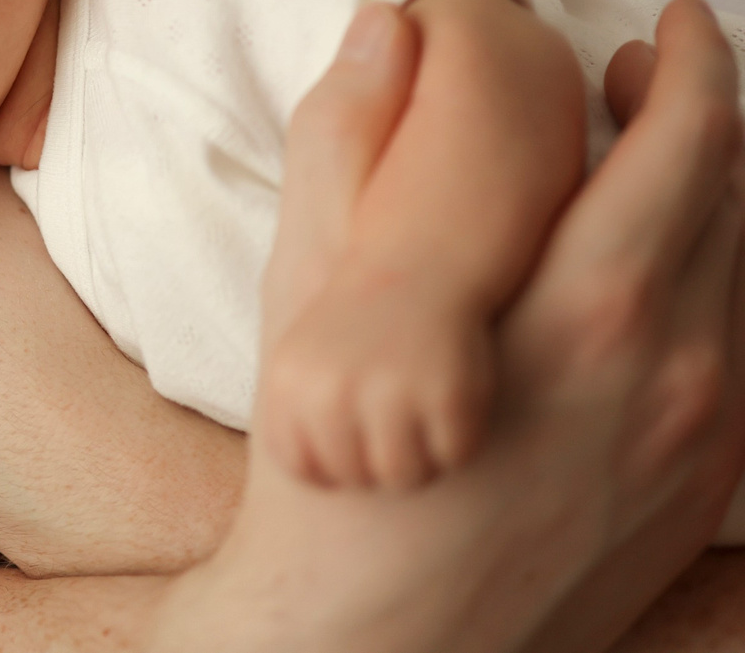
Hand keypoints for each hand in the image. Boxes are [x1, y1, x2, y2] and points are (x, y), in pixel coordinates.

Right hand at [156, 0, 744, 652]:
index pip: (687, 150)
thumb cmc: (332, 476)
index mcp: (581, 314)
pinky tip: (652, 267)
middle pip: (734, 199)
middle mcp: (670, 375)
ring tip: (646, 154)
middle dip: (705, 108)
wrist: (374, 651)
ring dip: (713, 194)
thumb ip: (348, 153)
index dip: (693, 64)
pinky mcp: (704, 491)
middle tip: (646, 65)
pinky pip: (741, 350)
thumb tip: (386, 32)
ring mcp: (701, 442)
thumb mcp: (305, 305)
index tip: (669, 19)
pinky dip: (714, 279)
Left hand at [259, 267, 493, 489]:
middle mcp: (333, 394)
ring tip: (420, 416)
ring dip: (420, 459)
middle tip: (394, 422)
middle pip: (356, 478)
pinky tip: (450, 401)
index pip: (304, 470)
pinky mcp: (447, 397)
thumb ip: (295, 419)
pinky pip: (452, 457)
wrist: (415, 264)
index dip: (333, 467)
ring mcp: (390, 396)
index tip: (352, 440)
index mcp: (290, 385)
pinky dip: (458, 440)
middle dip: (377, 463)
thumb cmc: (355, 325)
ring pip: (403, 478)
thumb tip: (310, 482)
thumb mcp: (302, 360)